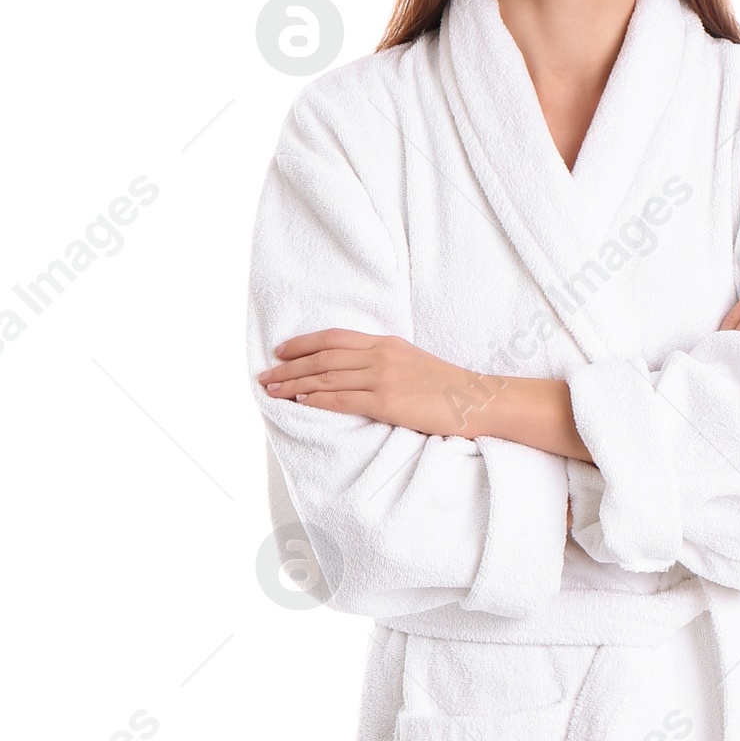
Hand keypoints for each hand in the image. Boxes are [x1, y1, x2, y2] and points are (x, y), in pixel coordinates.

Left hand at [259, 330, 482, 435]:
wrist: (475, 399)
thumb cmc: (446, 387)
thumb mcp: (411, 361)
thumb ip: (382, 360)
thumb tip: (353, 371)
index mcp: (384, 343)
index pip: (333, 338)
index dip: (302, 343)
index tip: (280, 352)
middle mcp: (379, 355)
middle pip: (322, 357)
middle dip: (289, 367)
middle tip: (264, 376)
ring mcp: (382, 378)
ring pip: (326, 378)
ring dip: (294, 385)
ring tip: (272, 391)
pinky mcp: (387, 402)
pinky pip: (342, 399)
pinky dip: (317, 400)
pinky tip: (300, 401)